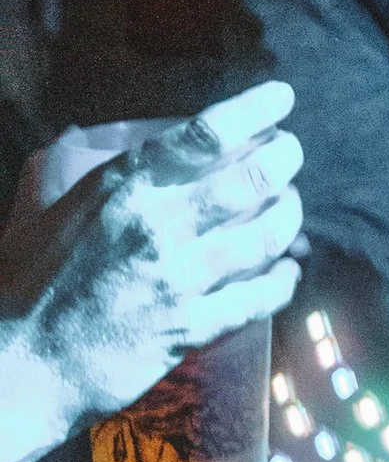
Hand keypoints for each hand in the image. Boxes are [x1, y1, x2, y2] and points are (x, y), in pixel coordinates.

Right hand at [0, 78, 303, 457]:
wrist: (18, 364)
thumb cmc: (22, 285)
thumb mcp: (44, 213)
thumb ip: (79, 179)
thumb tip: (89, 144)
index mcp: (121, 186)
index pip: (206, 133)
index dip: (255, 109)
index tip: (281, 97)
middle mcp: (156, 224)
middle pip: (252, 178)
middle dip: (285, 159)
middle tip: (289, 154)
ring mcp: (177, 278)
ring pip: (267, 235)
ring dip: (289, 216)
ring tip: (288, 207)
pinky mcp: (190, 329)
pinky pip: (260, 297)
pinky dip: (284, 280)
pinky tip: (288, 272)